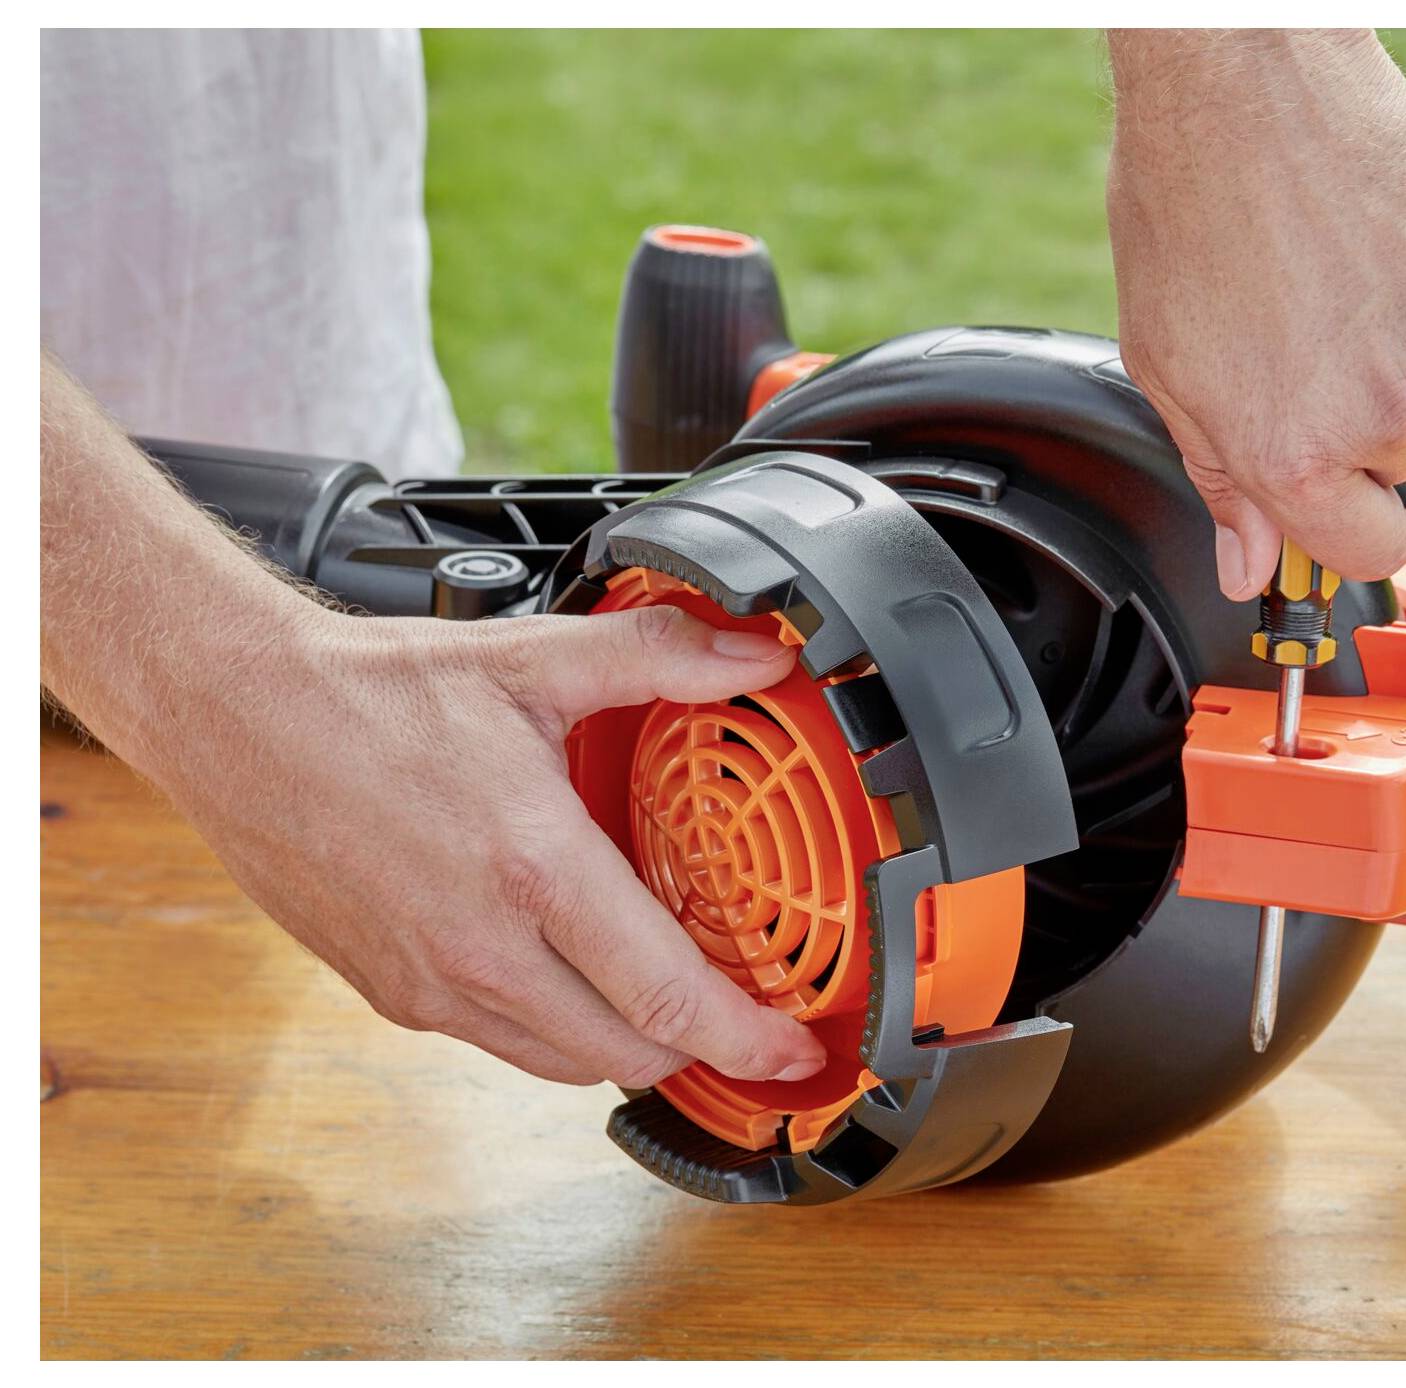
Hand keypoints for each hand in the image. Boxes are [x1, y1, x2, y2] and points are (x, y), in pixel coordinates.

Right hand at [167, 602, 827, 1087]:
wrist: (235, 716)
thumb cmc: (374, 692)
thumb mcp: (532, 658)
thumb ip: (658, 656)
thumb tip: (756, 654)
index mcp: (534, 867)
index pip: (667, 996)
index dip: (747, 1036)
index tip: (795, 1051)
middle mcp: (483, 947)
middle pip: (627, 1053)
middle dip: (701, 1048)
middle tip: (745, 1020)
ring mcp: (431, 983)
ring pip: (563, 1062)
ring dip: (626, 1044)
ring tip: (667, 1000)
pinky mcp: (390, 995)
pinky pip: (500, 1043)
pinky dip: (554, 1029)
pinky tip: (571, 975)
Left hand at [1106, 29, 1405, 596]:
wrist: (1239, 80)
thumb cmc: (1185, 208)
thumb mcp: (1170, 367)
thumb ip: (1222, 480)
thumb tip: (1250, 567)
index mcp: (1296, 453)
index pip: (1367, 553)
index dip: (1345, 523)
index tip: (1331, 495)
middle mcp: (1380, 411)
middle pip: (1396, 458)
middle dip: (1357, 415)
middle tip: (1303, 332)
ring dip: (1391, 335)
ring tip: (1325, 261)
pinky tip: (1366, 226)